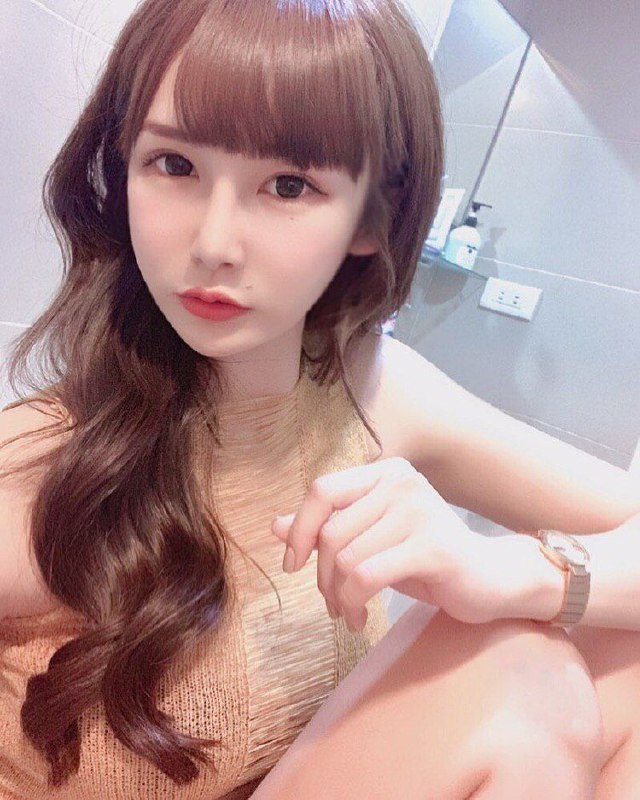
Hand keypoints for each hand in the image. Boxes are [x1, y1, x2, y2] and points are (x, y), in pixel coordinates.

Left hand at [271, 456, 500, 631]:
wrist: (489, 578)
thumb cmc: (425, 556)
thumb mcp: (371, 538)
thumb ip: (327, 528)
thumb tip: (274, 525)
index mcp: (385, 473)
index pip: (322, 490)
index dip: (299, 529)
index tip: (293, 564)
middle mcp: (401, 482)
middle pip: (331, 532)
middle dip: (322, 577)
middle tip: (331, 604)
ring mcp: (419, 511)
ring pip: (347, 559)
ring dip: (338, 597)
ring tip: (349, 613)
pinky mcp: (433, 546)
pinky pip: (367, 577)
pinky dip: (354, 603)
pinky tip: (361, 618)